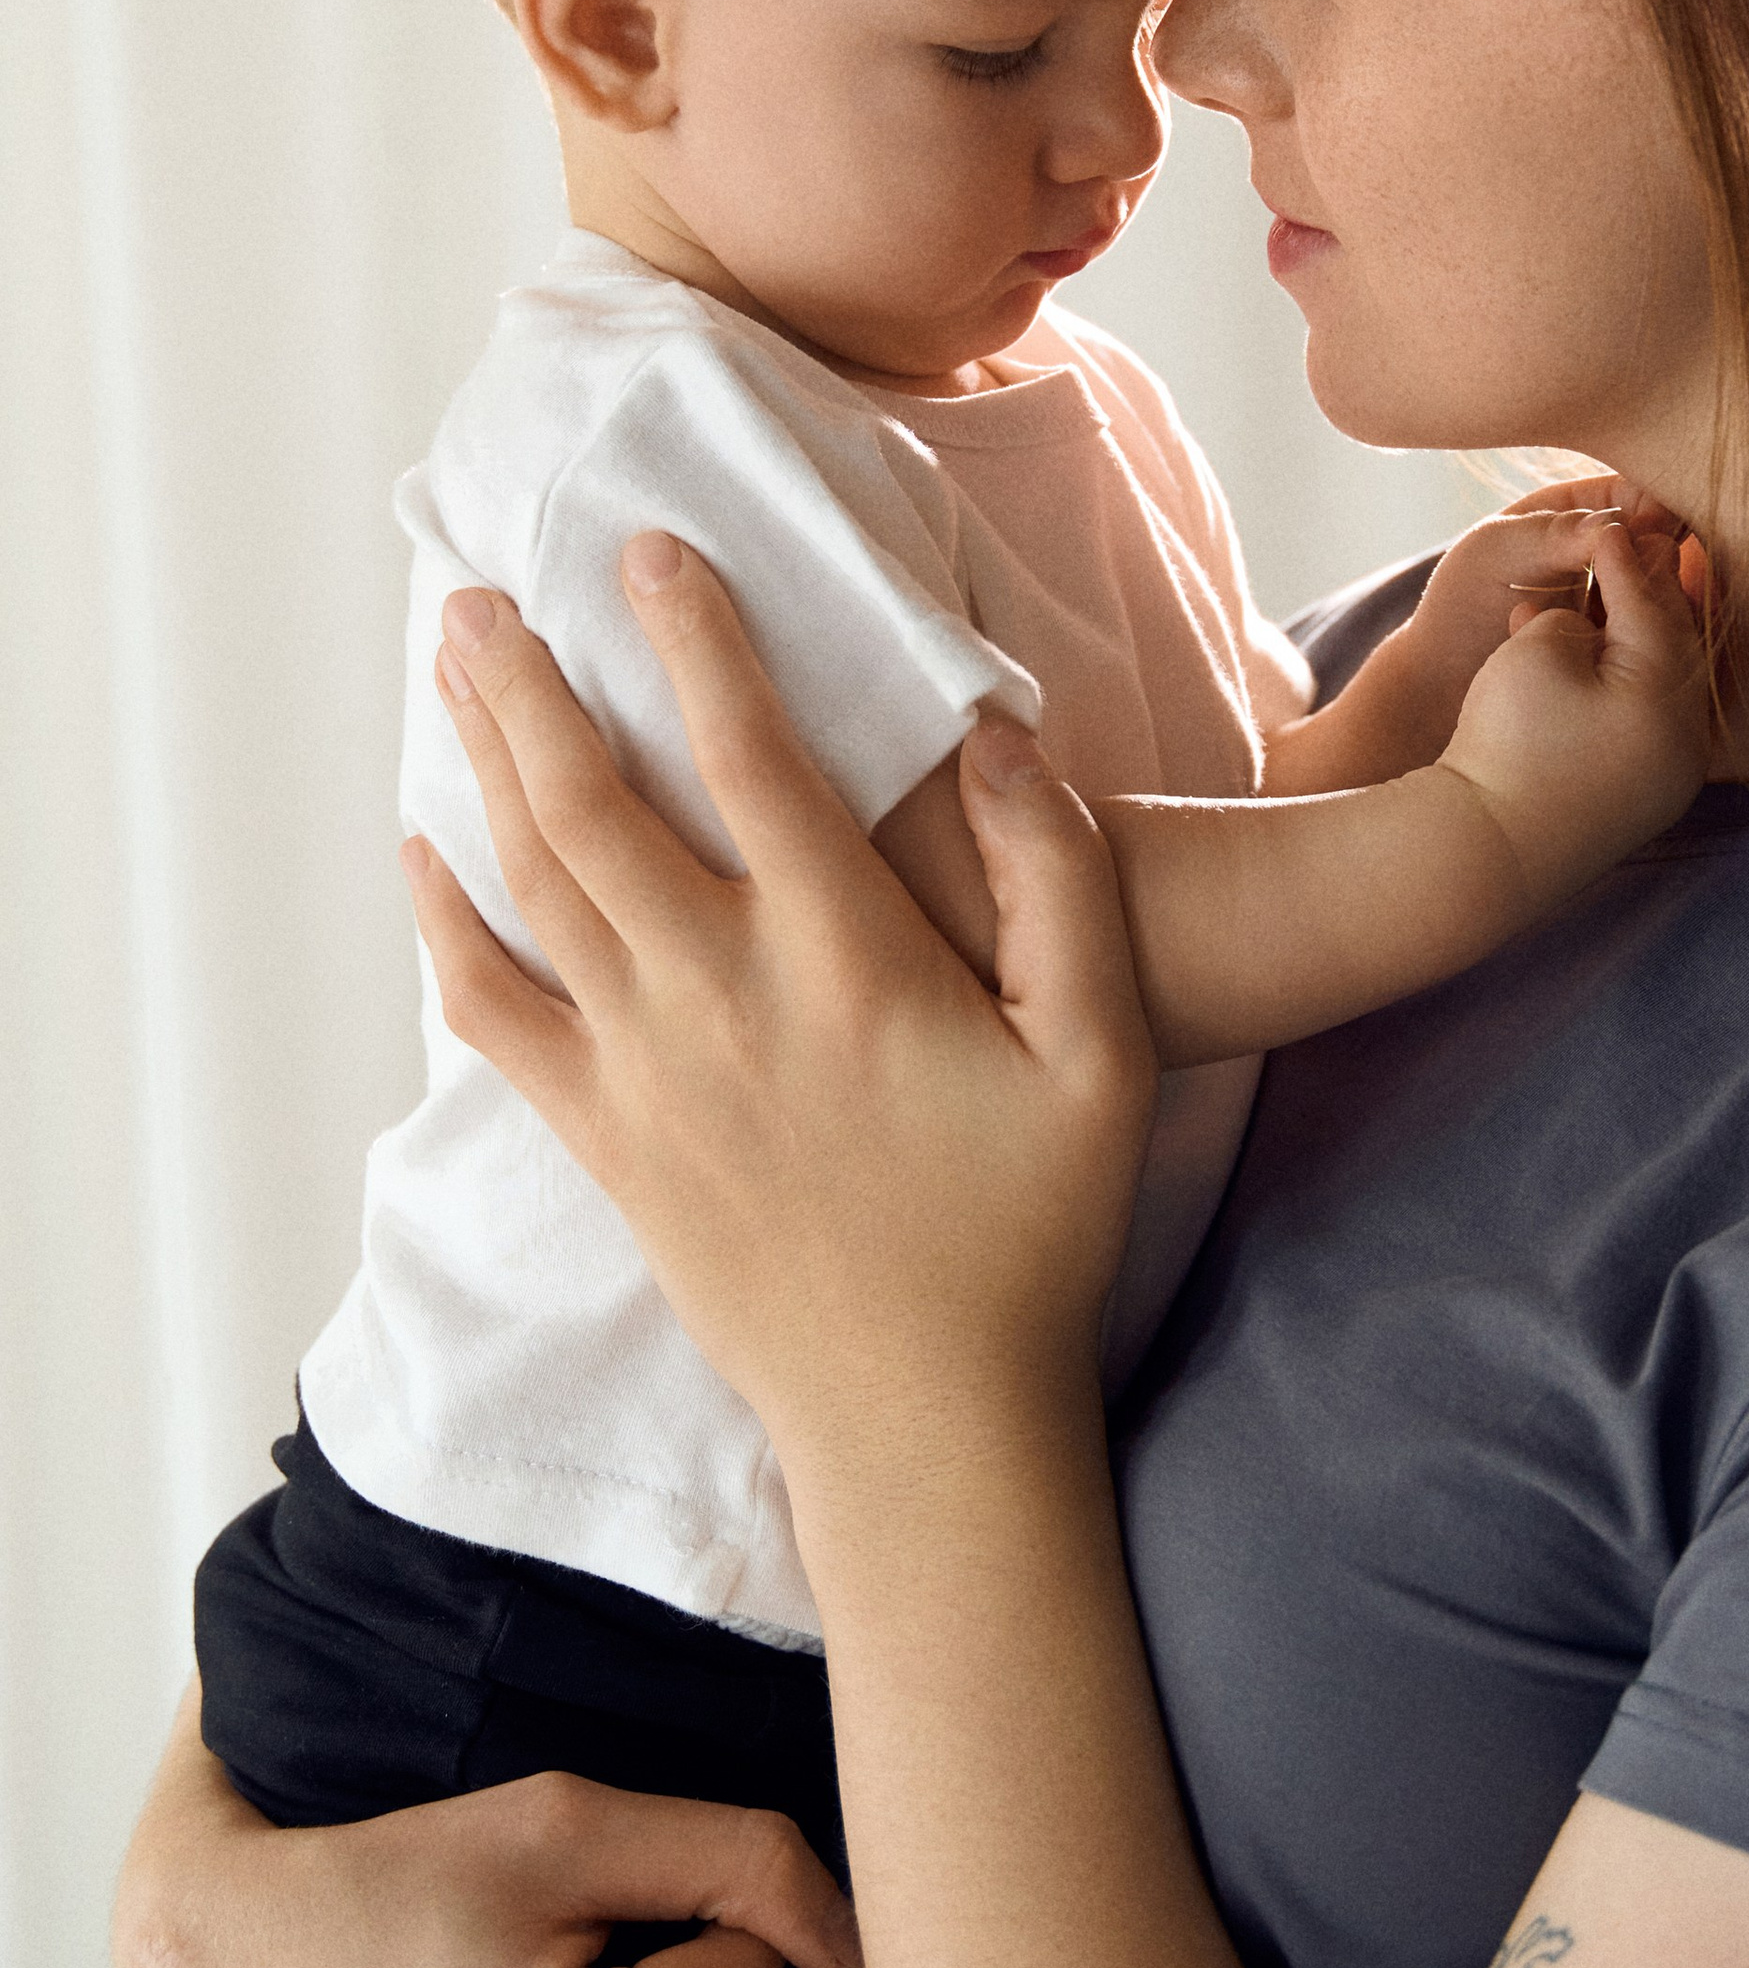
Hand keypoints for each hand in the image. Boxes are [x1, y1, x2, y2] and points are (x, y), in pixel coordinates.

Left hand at [406, 539, 1160, 1488]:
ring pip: (534, 883)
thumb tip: (997, 740)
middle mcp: (719, 1000)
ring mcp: (645, 1073)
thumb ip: (1063, 882)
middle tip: (482, 588)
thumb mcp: (1104, 1052)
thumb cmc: (1030, 1226)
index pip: (752, 759)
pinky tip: (424, 854)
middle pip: (592, 803)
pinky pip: (493, 1013)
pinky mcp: (605, 1140)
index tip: (652, 551)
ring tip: (453, 666)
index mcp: (844, 961)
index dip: (698, 641)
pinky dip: (447, 924)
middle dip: (530, 683)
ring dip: (484, 763)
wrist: (921, 1417)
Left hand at [1364, 483, 1697, 767]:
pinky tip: (1656, 637)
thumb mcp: (1498, 554)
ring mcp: (1613, 601)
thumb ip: (1555, 535)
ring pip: (1658, 584)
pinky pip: (1651, 626)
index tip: (1663, 527)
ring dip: (1663, 593)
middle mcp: (1598, 553)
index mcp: (1568, 511)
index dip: (1655, 504)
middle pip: (1655, 537)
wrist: (1442, 690)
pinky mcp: (1619, 645)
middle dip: (1664, 552)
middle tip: (1660, 574)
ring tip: (1653, 608)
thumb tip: (1618, 524)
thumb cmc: (1459, 611)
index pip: (1631, 492)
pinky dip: (1657, 628)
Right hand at [1438, 513, 1718, 895]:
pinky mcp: (1640, 803)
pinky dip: (1618, 690)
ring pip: (1659, 690)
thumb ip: (1577, 617)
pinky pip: (1641, 728)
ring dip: (1627, 645)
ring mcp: (1668, 780)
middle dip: (1644, 598)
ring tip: (1592, 607)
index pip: (1654, 607)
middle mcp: (1686, 743)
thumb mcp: (1538, 651)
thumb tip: (1592, 628)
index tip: (1609, 527)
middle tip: (1627, 552)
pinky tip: (1582, 669)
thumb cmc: (1507, 743)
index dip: (1627, 560)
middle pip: (1673, 649)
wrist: (1481, 853)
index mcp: (1670, 698)